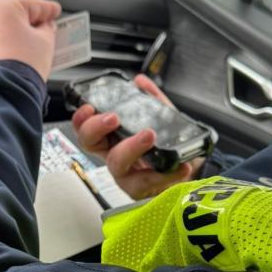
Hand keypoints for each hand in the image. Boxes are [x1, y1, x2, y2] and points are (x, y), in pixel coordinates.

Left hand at [0, 0, 61, 80]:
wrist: (3, 91)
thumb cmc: (22, 65)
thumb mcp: (46, 42)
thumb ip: (48, 28)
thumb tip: (46, 26)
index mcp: (4, 6)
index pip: (33, 3)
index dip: (48, 9)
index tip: (55, 11)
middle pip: (15, 13)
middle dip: (31, 20)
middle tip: (46, 26)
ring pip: (2, 26)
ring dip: (17, 31)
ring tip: (33, 41)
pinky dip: (6, 42)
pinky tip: (18, 50)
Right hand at [71, 74, 204, 199]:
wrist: (190, 169)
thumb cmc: (167, 146)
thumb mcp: (161, 117)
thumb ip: (151, 99)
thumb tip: (140, 81)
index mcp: (112, 138)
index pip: (85, 127)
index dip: (81, 118)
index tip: (89, 107)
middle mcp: (114, 155)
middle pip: (89, 143)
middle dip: (96, 128)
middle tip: (113, 118)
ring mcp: (125, 175)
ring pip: (116, 163)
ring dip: (130, 147)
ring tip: (149, 135)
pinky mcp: (142, 190)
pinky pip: (147, 183)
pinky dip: (165, 174)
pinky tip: (181, 165)